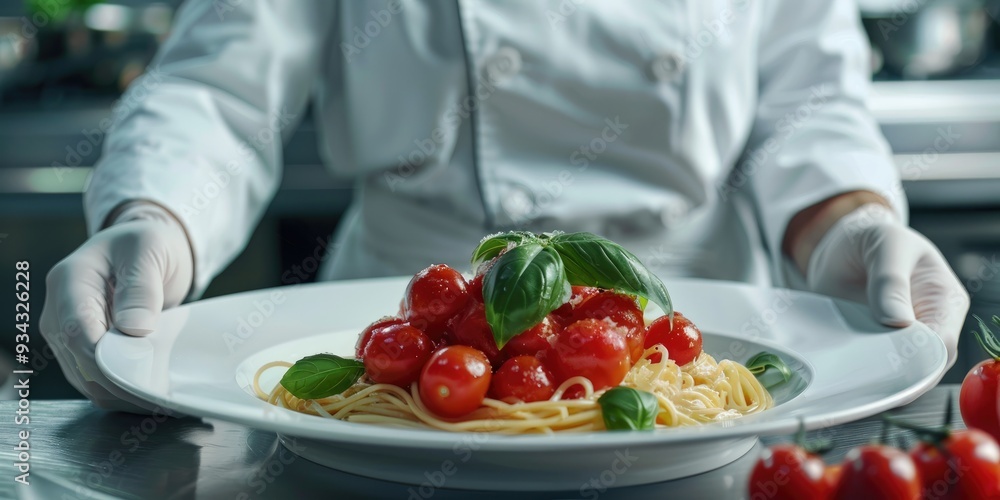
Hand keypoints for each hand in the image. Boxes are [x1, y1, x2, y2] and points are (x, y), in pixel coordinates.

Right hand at [39, 202, 193, 411]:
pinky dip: (123, 391)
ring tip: (163, 400)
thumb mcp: (149, 250)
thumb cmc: (146, 244)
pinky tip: (152, 393)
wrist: (143, 249)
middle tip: (163, 398)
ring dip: (123, 393)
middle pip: (80, 362)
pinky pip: (98, 380)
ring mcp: (68, 334)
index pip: (80, 332)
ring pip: (87, 380)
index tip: (145, 375)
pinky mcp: (84, 350)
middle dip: (121, 384)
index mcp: (69, 281)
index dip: (110, 360)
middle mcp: (60, 311)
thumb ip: (140, 287)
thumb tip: (134, 328)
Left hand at [803, 203, 967, 362]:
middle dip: (899, 374)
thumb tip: (898, 321)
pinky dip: (859, 370)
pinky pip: (870, 367)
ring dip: (876, 375)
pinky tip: (843, 368)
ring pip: (897, 372)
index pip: (943, 344)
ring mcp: (898, 339)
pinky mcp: (872, 346)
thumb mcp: (886, 246)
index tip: (893, 363)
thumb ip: (891, 279)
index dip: (922, 360)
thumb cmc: (873, 238)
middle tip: (867, 372)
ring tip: (853, 371)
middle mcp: (927, 326)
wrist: (840, 244)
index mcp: (944, 301)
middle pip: (923, 367)